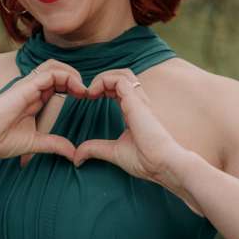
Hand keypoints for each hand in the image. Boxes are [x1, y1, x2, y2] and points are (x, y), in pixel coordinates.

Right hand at [0, 60, 86, 165]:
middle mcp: (31, 88)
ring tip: (83, 89)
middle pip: (57, 69)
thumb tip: (73, 153)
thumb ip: (53, 144)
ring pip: (55, 66)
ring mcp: (28, 85)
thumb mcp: (34, 143)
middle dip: (76, 77)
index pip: (57, 82)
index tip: (86, 98)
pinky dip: (67, 76)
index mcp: (33, 98)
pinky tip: (77, 90)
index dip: (73, 86)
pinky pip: (50, 72)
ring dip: (72, 74)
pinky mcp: (25, 86)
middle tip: (88, 93)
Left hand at [74, 69, 186, 189]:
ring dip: (103, 77)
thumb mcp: (113, 152)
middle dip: (103, 79)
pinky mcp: (136, 101)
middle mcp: (138, 103)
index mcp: (135, 111)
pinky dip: (104, 81)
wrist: (161, 164)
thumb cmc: (146, 160)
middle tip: (88, 94)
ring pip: (122, 73)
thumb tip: (77, 157)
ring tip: (90, 91)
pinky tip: (93, 93)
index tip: (89, 99)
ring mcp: (138, 100)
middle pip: (122, 76)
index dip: (104, 88)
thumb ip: (95, 149)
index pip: (120, 88)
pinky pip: (120, 80)